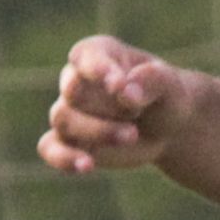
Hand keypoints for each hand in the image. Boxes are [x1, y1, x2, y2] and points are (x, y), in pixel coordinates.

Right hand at [39, 35, 193, 174]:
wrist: (166, 128)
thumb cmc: (165, 96)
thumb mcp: (170, 85)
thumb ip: (151, 81)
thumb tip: (125, 92)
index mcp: (98, 54)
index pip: (85, 57)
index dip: (99, 70)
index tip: (120, 86)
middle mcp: (76, 80)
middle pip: (73, 92)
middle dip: (106, 107)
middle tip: (137, 115)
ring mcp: (69, 111)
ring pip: (63, 120)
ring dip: (98, 132)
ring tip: (132, 135)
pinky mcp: (67, 141)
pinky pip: (49, 148)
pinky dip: (63, 158)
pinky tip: (87, 166)